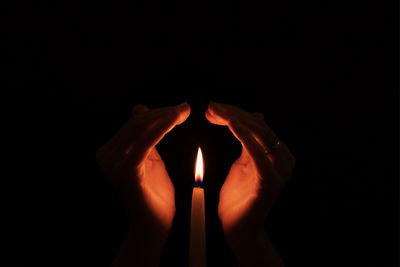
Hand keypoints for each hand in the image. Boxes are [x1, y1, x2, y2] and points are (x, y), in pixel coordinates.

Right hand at [96, 103, 189, 266]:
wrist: (153, 225)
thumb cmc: (154, 194)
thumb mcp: (149, 159)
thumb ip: (145, 137)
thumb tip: (140, 109)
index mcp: (111, 151)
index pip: (134, 122)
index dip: (157, 112)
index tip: (180, 108)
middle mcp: (107, 155)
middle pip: (137, 122)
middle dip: (163, 112)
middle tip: (185, 107)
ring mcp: (113, 162)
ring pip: (141, 128)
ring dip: (164, 117)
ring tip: (184, 111)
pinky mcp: (126, 170)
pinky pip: (146, 142)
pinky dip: (162, 128)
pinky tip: (175, 120)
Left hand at [205, 101, 294, 265]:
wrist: (240, 229)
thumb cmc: (239, 198)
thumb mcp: (244, 163)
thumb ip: (249, 142)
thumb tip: (258, 115)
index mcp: (277, 153)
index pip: (257, 124)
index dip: (235, 113)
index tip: (212, 108)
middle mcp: (283, 159)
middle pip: (259, 126)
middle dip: (233, 113)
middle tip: (211, 107)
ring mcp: (280, 170)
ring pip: (260, 134)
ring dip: (236, 120)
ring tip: (216, 111)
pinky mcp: (271, 182)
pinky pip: (258, 154)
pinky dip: (246, 137)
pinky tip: (232, 124)